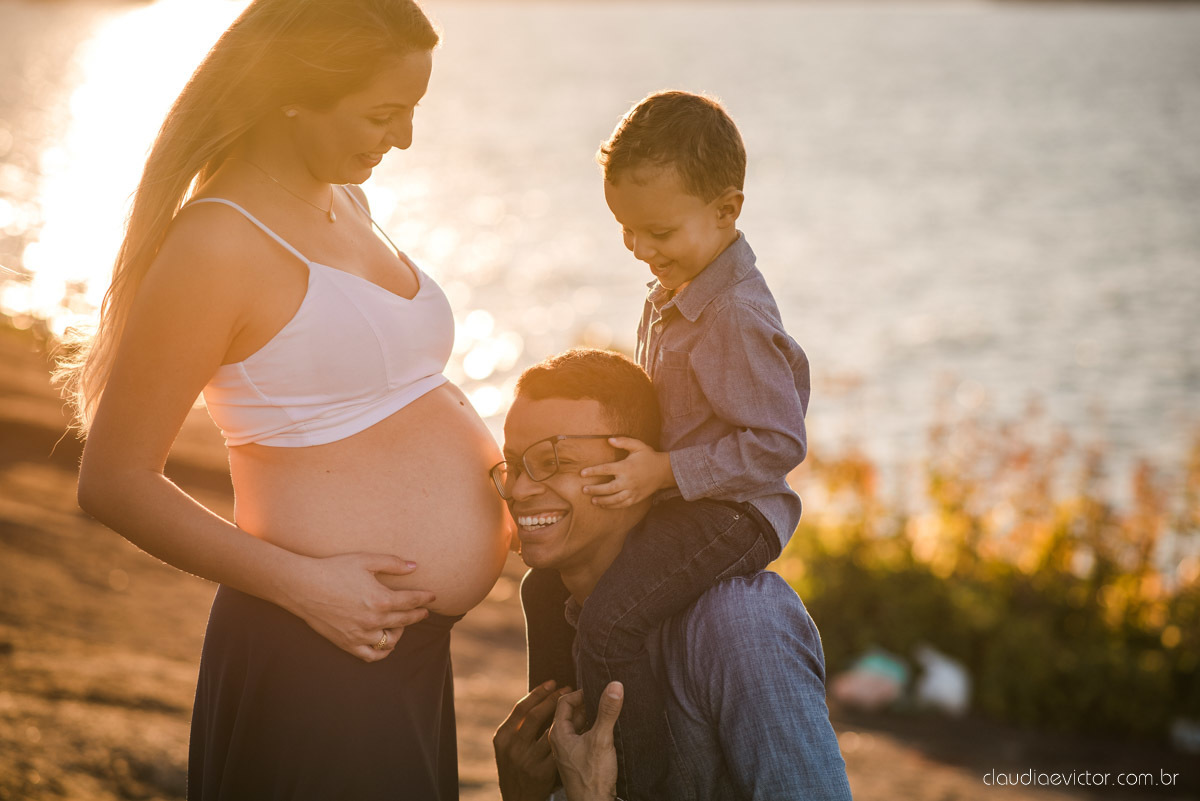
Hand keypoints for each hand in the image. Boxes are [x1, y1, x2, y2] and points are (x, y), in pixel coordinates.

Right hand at [284, 552, 435, 661]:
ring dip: (400, 632)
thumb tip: (414, 566)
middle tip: (423, 611)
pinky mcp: (347, 643)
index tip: (432, 596)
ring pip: (391, 640)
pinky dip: (382, 651)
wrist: (303, 586)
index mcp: (381, 599)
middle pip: (405, 620)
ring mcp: (361, 634)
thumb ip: (392, 564)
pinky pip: (371, 655)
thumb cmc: (334, 569)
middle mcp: (374, 620)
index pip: (412, 601)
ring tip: (400, 624)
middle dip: (417, 615)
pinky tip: (385, 642)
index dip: (425, 598)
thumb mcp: (366, 560)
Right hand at [495, 680, 573, 800]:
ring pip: (551, 730)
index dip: (538, 693)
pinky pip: (561, 747)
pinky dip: (573, 734)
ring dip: (568, 714)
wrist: (519, 800)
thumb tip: (538, 699)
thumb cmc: (517, 770)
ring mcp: (527, 760)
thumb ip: (519, 728)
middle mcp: (513, 747)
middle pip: (536, 715)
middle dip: (555, 699)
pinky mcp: (541, 772)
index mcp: (503, 737)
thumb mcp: (510, 748)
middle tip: (570, 688)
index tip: (553, 682)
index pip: (521, 708)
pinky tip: (582, 725)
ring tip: (580, 703)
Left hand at [549, 682, 622, 800]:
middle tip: (604, 698)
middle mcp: (560, 742)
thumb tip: (614, 685)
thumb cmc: (592, 777)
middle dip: (586, 703)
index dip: (580, 693)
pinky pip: (583, 737)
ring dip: (591, 717)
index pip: (564, 702)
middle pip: (570, 713)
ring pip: (578, 726)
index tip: (597, 691)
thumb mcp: (602, 739)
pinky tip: (606, 731)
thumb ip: (607, 712)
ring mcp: (569, 752)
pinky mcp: (578, 760)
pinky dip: (593, 730)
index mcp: (559, 734)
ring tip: (607, 712)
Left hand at [580, 438, 673, 508]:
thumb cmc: (648, 456)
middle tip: (584, 490)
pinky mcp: (636, 498)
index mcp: (626, 467)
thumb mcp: (638, 446)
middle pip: (608, 488)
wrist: (664, 471)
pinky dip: (612, 506)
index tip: (582, 473)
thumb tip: (609, 439)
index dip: (593, 471)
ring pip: (614, 499)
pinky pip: (622, 504)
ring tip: (592, 500)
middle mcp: (628, 480)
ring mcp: (632, 491)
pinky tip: (603, 505)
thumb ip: (624, 442)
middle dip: (594, 489)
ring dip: (602, 500)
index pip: (606, 469)